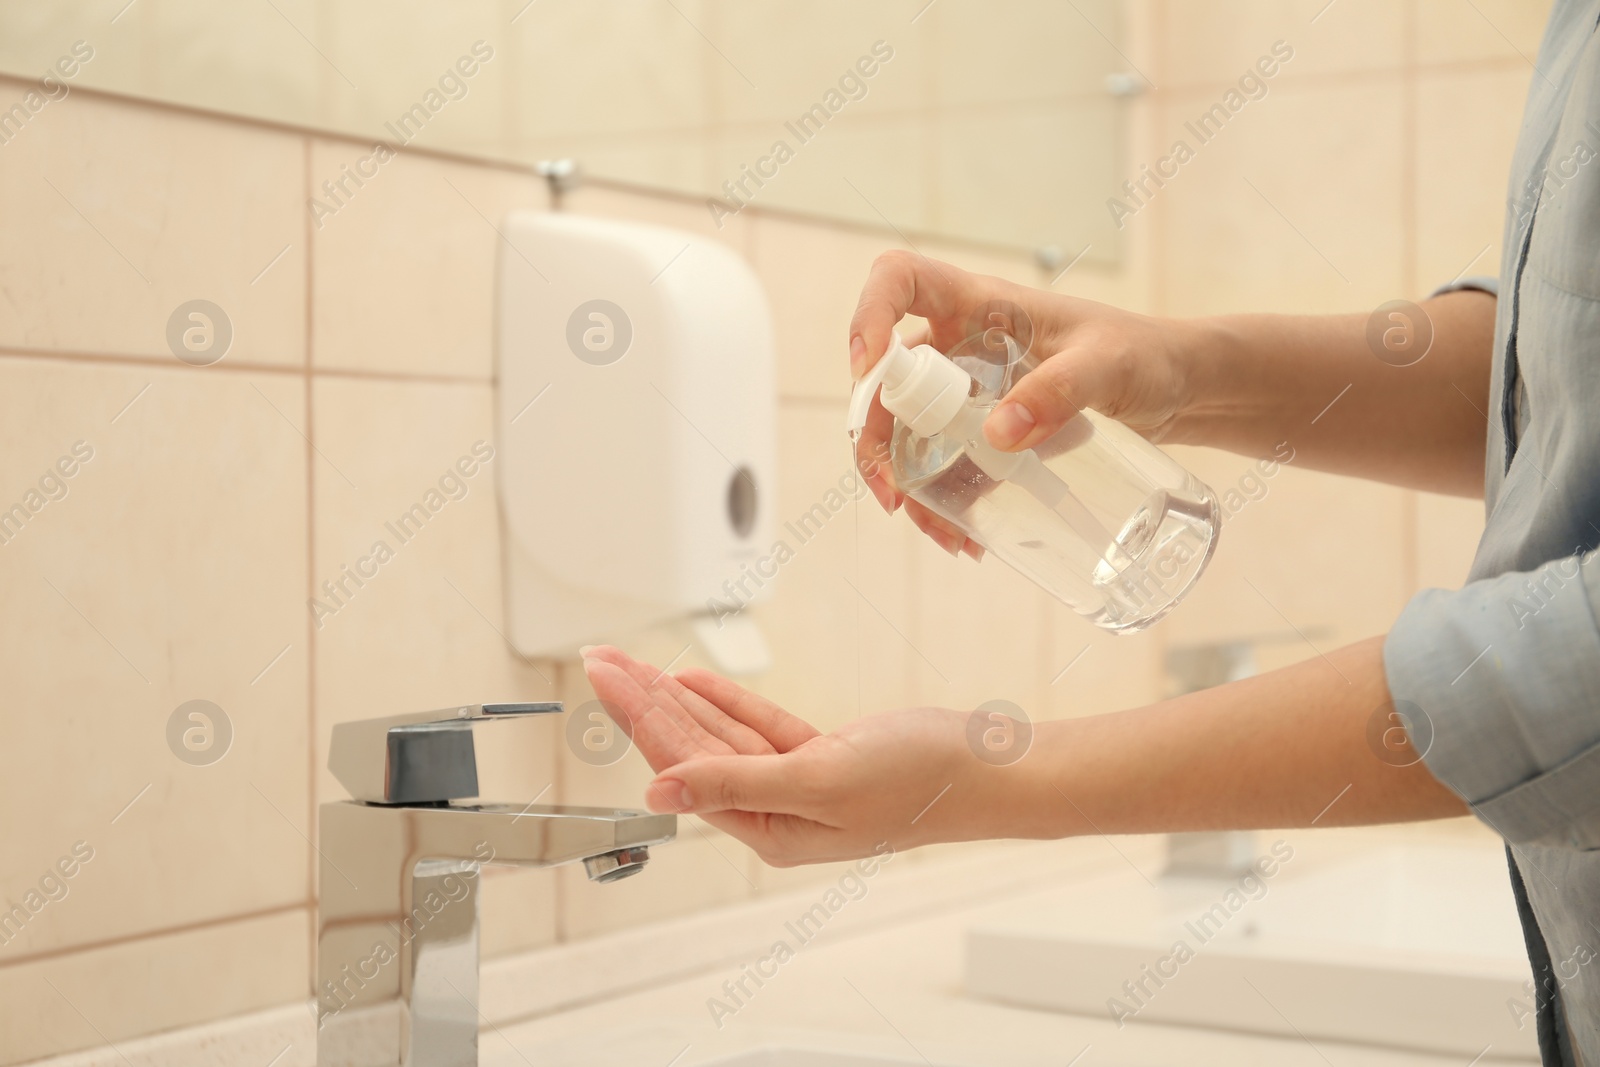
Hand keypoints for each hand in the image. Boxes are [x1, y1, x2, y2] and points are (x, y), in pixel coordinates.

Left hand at [581, 645, 1048, 864]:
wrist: (987, 769)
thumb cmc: (917, 782)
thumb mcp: (819, 780)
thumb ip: (733, 782)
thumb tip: (658, 790)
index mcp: (769, 830)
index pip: (683, 765)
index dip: (640, 716)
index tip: (605, 676)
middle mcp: (775, 812)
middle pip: (691, 749)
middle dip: (642, 703)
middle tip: (598, 660)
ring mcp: (798, 784)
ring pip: (720, 735)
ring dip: (675, 698)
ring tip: (629, 664)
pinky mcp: (822, 758)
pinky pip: (758, 727)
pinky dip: (725, 702)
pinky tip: (690, 681)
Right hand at [849, 250, 1198, 557]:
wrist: (1176, 388)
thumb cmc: (1144, 355)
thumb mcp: (1107, 366)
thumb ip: (1059, 391)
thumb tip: (997, 435)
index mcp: (979, 304)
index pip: (900, 280)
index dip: (869, 315)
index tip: (868, 369)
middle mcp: (960, 344)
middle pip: (885, 379)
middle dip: (874, 439)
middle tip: (893, 494)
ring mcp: (968, 390)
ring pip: (906, 431)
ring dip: (905, 483)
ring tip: (944, 534)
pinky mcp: (985, 430)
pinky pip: (943, 464)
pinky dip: (942, 502)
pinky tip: (964, 535)